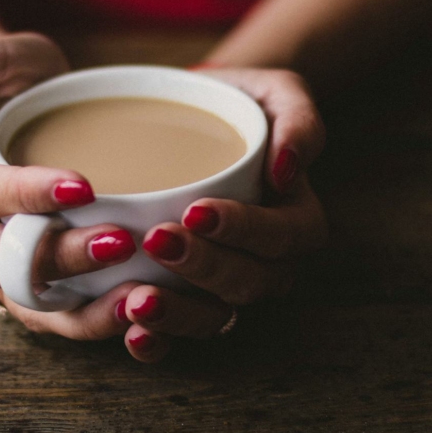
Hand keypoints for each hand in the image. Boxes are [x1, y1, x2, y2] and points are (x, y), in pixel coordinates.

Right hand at [0, 33, 139, 341]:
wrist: (28, 94)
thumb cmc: (3, 73)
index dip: (28, 195)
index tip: (85, 187)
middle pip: (4, 261)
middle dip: (63, 258)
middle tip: (121, 242)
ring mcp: (5, 253)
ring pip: (30, 301)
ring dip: (82, 309)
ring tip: (138, 297)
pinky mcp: (42, 268)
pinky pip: (57, 310)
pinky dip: (94, 318)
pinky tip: (137, 308)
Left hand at [122, 68, 326, 362]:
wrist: (192, 121)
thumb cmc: (237, 105)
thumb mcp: (277, 92)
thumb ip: (299, 120)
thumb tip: (287, 170)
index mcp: (295, 218)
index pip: (283, 237)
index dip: (245, 231)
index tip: (198, 211)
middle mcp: (267, 261)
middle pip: (250, 283)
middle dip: (206, 269)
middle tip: (160, 242)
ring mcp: (228, 284)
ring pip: (217, 316)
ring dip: (179, 315)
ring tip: (138, 301)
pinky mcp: (190, 294)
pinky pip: (183, 329)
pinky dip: (160, 340)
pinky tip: (131, 331)